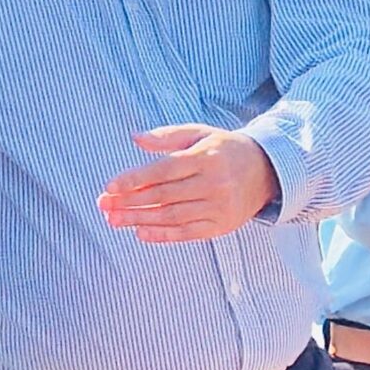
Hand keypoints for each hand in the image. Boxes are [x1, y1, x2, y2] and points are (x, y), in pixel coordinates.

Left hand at [99, 126, 280, 243]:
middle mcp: (214, 183)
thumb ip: (167, 136)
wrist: (266, 171)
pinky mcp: (221, 226)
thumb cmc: (224, 149)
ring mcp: (219, 207)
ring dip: (140, 220)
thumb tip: (135, 138)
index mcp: (206, 157)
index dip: (135, 179)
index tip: (110, 186)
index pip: (164, 170)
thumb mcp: (200, 134)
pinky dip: (162, 235)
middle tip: (103, 206)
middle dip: (130, 202)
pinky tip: (140, 232)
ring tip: (115, 220)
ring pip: (172, 217)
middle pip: (164, 196)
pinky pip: (187, 233)